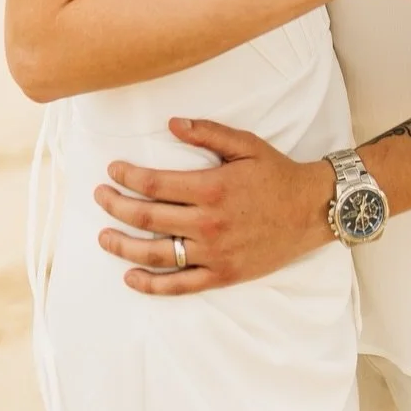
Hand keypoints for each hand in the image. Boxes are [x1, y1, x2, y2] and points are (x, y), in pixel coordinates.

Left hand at [96, 119, 333, 294]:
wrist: (310, 211)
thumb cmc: (276, 174)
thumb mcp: (246, 144)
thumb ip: (207, 133)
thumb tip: (171, 124)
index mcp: (211, 188)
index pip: (154, 184)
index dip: (127, 176)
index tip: (112, 170)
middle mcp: (207, 223)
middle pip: (147, 218)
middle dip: (116, 206)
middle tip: (99, 197)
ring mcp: (213, 254)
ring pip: (156, 254)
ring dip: (123, 246)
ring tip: (104, 236)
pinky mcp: (222, 275)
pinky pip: (179, 286)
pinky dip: (151, 286)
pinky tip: (130, 278)